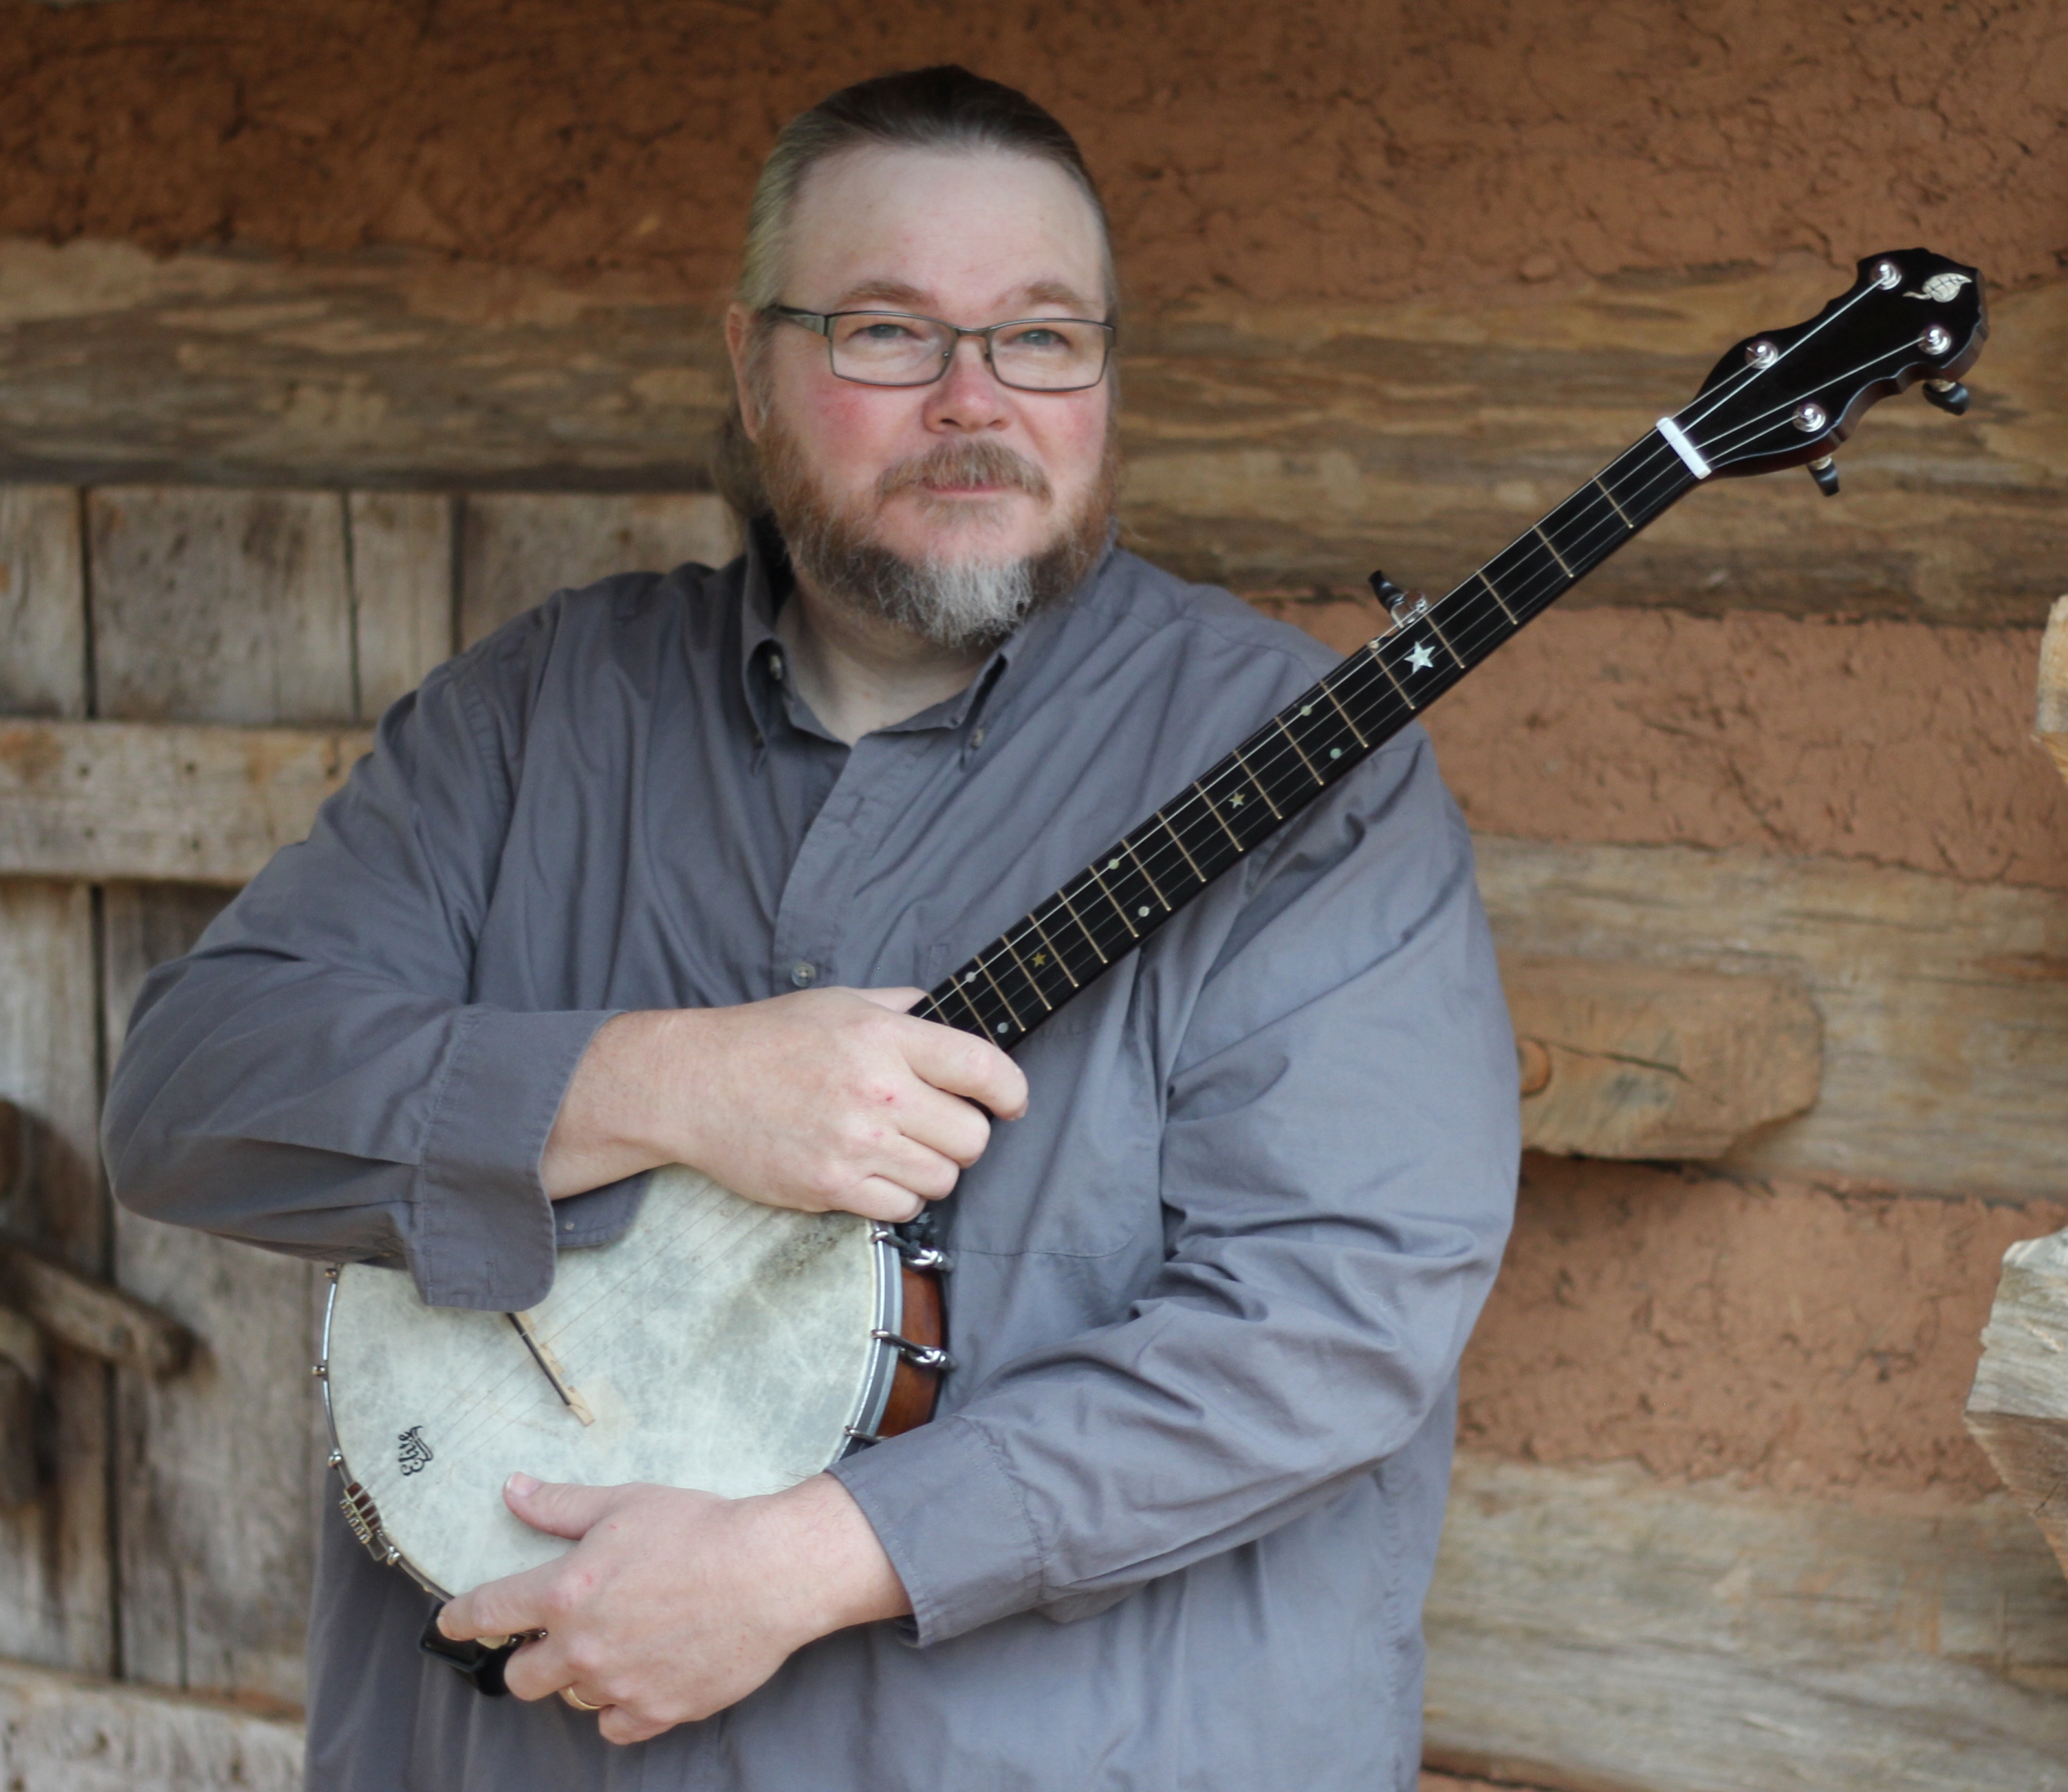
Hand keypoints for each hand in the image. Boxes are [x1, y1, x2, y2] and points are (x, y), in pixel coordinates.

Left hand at [437, 1471, 908, 1743]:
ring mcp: (619, 1685)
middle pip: (521, 1676)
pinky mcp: (658, 1711)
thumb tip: (514, 1490)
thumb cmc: (700, 1529)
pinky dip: (619, 1705)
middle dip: (528, 1655)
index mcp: (566, 1591)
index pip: (488, 1613)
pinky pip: (615, 1726)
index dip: (462, 1618)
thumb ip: (561, 1505)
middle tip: (556, 1634)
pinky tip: (638, 1676)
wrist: (770, 1572)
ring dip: (581, 1676)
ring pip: (571, 1698)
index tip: (452, 1622)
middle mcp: (583, 1646)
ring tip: (615, 1644)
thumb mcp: (625, 1503)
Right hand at [543, 987, 1027, 1221]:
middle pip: (973, 1137)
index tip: (1011, 1101)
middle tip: (937, 1127)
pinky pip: (902, 1207)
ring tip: (899, 1150)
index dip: (1011, 1090)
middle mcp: (880, 1090)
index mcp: (887, 1037)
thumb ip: (902, 1006)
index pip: (983, 1068)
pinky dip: (897, 1196)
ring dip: (930, 1169)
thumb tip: (947, 1012)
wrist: (695, 1083)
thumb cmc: (767, 1039)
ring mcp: (857, 1143)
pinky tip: (872, 1172)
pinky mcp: (832, 1187)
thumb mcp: (840, 1001)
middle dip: (964, 1135)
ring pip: (943, 1179)